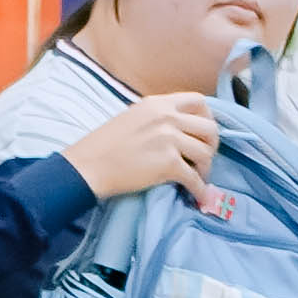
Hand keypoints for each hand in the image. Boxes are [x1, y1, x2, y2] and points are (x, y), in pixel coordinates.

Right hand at [64, 92, 222, 203]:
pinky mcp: (168, 164)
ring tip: (196, 177)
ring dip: (205, 168)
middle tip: (203, 158)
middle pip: (209, 128)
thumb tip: (183, 129)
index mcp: (157, 103)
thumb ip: (158, 117)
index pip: (199, 101)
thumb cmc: (103, 145)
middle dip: (211, 146)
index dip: (207, 117)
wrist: (86, 167)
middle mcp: (166, 117)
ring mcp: (168, 140)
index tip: (202, 133)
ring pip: (206, 153)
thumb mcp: (132, 117)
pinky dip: (200, 190)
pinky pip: (195, 178)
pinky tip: (197, 196)